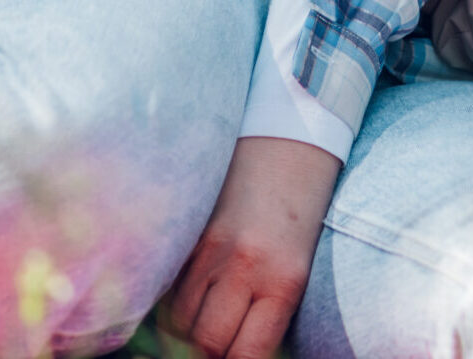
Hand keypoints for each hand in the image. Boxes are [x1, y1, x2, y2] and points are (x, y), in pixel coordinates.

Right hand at [167, 135, 341, 358]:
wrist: (291, 135)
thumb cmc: (304, 208)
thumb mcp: (299, 267)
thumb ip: (269, 311)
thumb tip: (240, 348)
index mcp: (283, 281)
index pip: (245, 354)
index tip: (237, 357)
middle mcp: (244, 268)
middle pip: (205, 343)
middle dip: (206, 355)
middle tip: (216, 345)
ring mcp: (210, 250)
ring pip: (179, 320)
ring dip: (185, 333)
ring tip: (200, 326)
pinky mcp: (189, 233)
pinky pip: (168, 288)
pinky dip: (174, 303)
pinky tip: (185, 303)